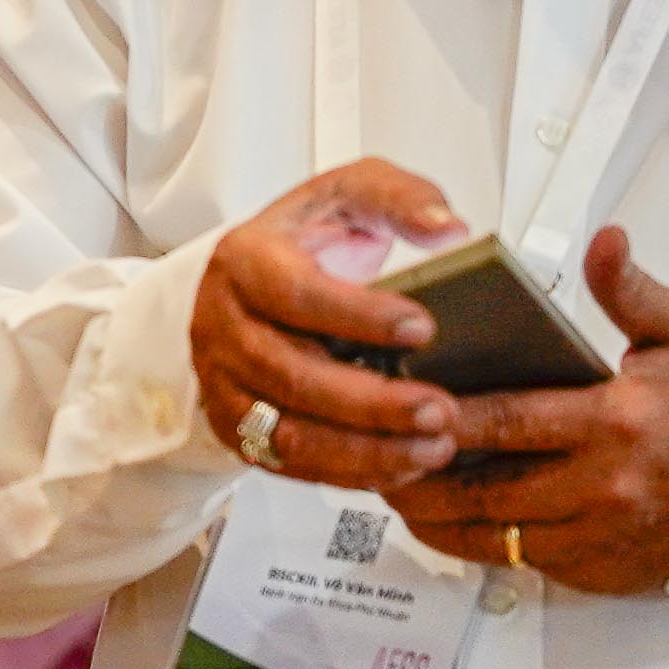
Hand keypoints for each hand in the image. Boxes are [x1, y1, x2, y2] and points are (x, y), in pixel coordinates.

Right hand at [184, 163, 463, 492]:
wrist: (247, 284)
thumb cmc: (303, 243)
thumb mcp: (345, 197)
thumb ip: (399, 198)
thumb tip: (446, 228)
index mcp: (244, 261)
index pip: (295, 294)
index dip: (358, 315)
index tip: (423, 327)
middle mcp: (222, 325)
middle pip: (291, 375)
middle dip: (372, 402)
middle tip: (440, 409)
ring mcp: (223, 382)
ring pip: (287, 432)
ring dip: (366, 448)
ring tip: (433, 445)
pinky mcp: (236, 426)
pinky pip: (289, 463)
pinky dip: (349, 471)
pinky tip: (402, 463)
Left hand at [411, 228, 668, 593]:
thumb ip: (630, 289)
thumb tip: (604, 240)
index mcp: (616, 421)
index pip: (504, 420)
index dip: (440, 417)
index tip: (397, 405)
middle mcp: (604, 486)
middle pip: (480, 489)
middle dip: (416, 475)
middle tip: (371, 452)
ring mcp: (601, 536)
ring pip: (490, 538)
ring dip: (435, 518)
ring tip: (396, 489)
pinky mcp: (602, 571)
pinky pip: (523, 563)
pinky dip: (481, 545)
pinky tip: (452, 520)